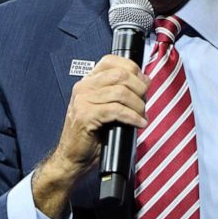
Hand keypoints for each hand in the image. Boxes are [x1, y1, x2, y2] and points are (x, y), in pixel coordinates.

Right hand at [33, 55, 148, 217]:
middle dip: (140, 88)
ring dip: (138, 105)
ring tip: (141, 116)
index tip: (144, 82)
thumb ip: (119, 93)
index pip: (112, 61)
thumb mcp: (105, 108)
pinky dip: (132, 117)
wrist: (72, 157)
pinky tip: (139, 124)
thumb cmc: (91, 136)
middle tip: (145, 102)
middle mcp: (83, 87)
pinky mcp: (86, 116)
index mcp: (88, 82)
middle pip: (120, 75)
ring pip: (121, 93)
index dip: (133, 69)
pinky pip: (117, 111)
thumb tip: (144, 82)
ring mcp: (83, 100)